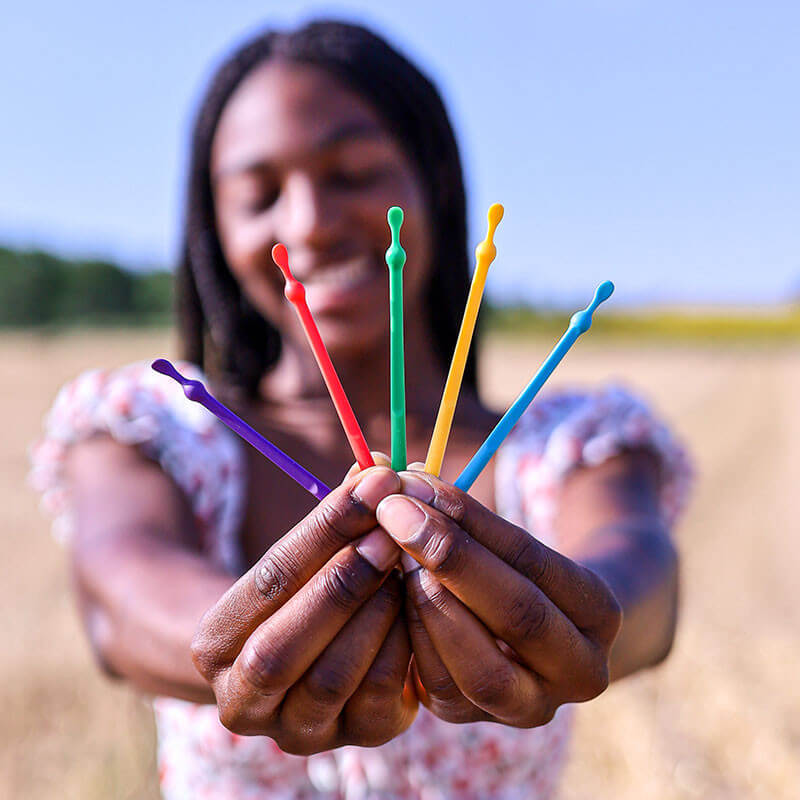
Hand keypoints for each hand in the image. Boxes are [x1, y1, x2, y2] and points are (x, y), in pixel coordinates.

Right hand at [191, 467, 416, 753]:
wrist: (310, 657)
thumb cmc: (304, 588)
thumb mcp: (305, 553)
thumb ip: (336, 513)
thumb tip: (376, 463)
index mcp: (215, 644)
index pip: (267, 581)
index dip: (323, 531)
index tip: (373, 485)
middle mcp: (243, 699)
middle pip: (284, 646)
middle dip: (343, 582)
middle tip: (392, 531)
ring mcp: (298, 730)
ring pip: (332, 677)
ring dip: (375, 614)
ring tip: (408, 564)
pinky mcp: (355, 738)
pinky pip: (380, 698)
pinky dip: (403, 647)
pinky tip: (420, 602)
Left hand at [375, 470, 621, 726]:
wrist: (531, 630)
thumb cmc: (509, 563)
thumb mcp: (502, 536)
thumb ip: (455, 508)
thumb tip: (384, 468)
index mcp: (600, 612)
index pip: (534, 560)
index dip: (472, 521)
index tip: (416, 484)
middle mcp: (580, 671)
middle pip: (519, 616)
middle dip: (450, 558)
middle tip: (394, 513)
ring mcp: (529, 707)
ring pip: (480, 667)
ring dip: (426, 602)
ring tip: (387, 551)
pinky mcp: (474, 719)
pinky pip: (440, 686)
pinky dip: (409, 637)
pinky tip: (384, 592)